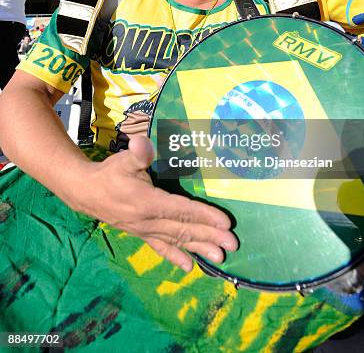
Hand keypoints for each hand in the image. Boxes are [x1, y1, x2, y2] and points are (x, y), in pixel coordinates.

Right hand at [75, 136, 237, 271]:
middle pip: (184, 229)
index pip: (182, 210)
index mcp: (147, 202)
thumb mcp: (123, 160)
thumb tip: (142, 142)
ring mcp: (145, 230)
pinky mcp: (141, 234)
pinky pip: (161, 248)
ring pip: (176, 241)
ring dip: (199, 248)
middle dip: (209, 236)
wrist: (85, 192)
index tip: (225, 222)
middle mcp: (148, 221)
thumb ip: (136, 153)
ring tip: (219, 257)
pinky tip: (189, 267)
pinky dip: (176, 256)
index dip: (204, 215)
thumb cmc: (109, 173)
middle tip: (232, 243)